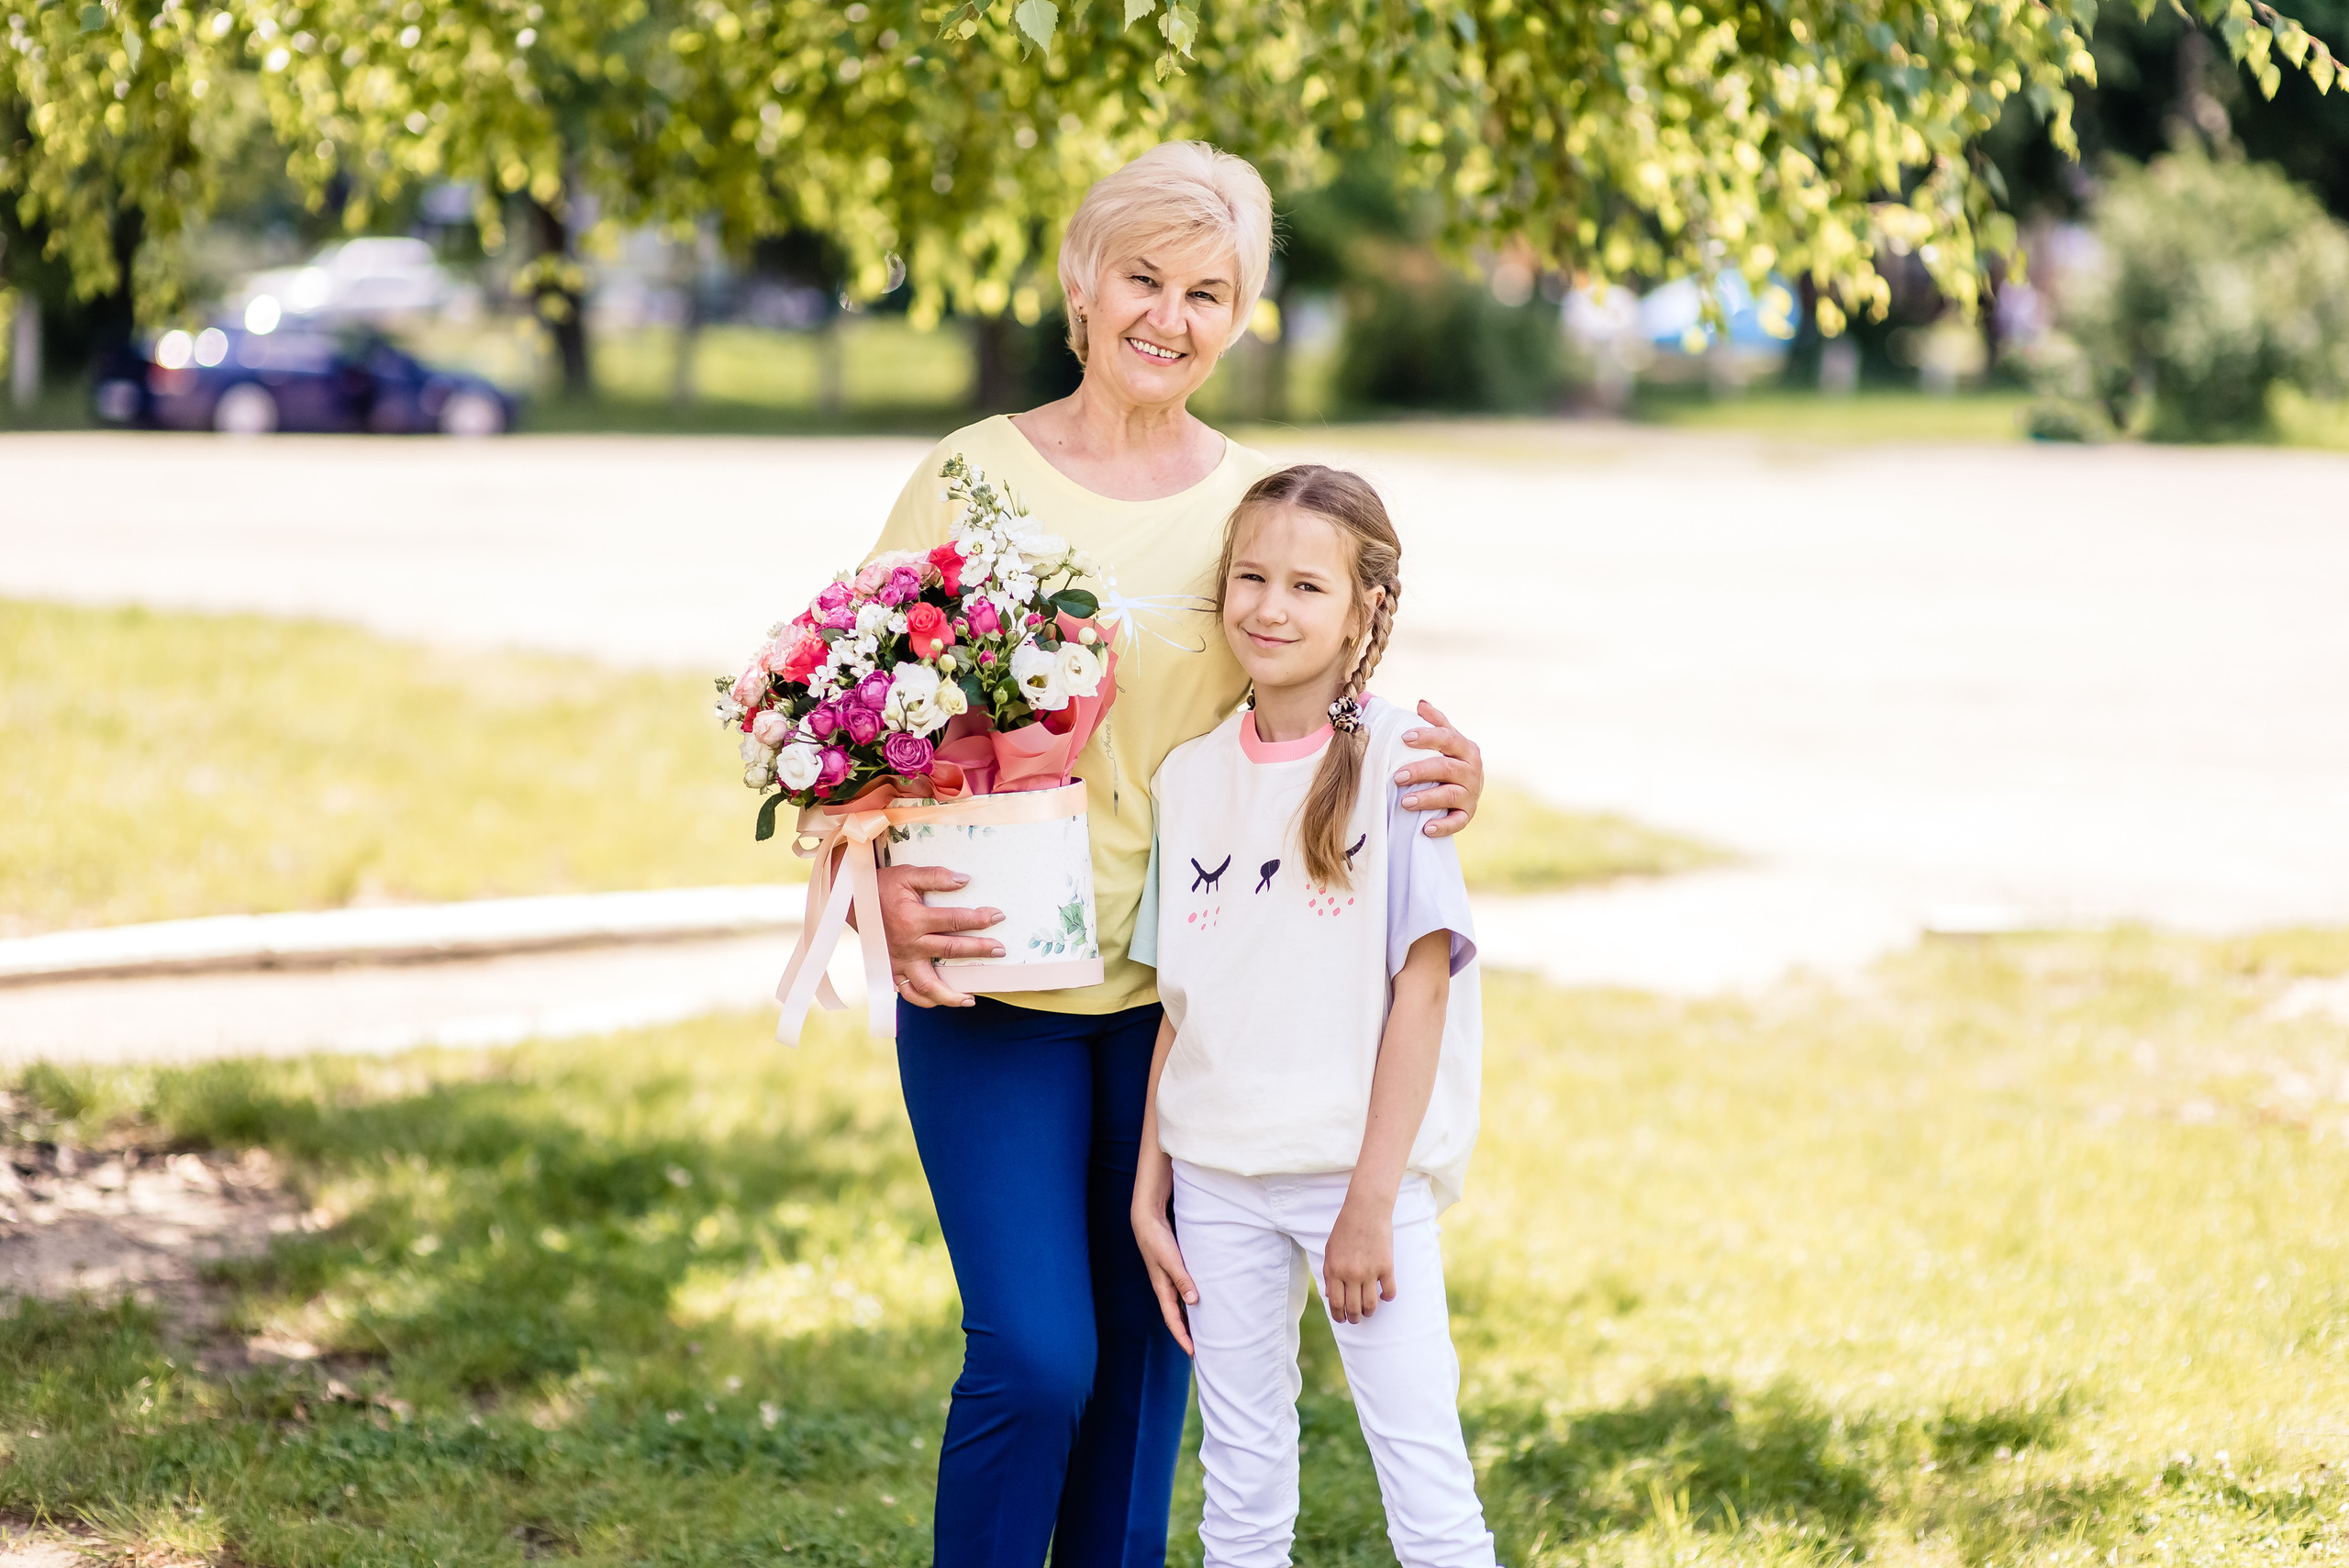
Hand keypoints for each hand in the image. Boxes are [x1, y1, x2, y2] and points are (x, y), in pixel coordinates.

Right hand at [876, 862, 1002, 1008]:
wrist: (851, 899)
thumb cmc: (882, 886)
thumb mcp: (907, 874)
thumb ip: (936, 876)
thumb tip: (965, 880)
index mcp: (913, 919)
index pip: (954, 920)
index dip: (979, 919)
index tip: (998, 917)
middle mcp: (907, 944)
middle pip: (949, 950)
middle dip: (978, 951)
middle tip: (1000, 951)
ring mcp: (898, 962)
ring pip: (927, 986)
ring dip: (950, 995)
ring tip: (971, 999)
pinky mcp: (891, 971)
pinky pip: (908, 993)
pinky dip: (925, 1001)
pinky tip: (943, 1001)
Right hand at [1131, 1205, 1198, 1353]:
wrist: (1148, 1221)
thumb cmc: (1157, 1240)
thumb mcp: (1171, 1260)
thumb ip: (1182, 1279)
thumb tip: (1193, 1301)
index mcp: (1163, 1289)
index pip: (1173, 1320)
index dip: (1182, 1338)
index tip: (1192, 1353)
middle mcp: (1166, 1288)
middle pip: (1177, 1318)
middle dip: (1186, 1335)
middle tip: (1201, 1350)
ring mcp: (1169, 1281)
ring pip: (1181, 1307)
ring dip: (1190, 1321)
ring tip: (1203, 1333)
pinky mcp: (1174, 1271)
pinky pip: (1183, 1294)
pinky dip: (1191, 1304)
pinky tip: (1200, 1305)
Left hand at [1322, 1195, 1395, 1324]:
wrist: (1366, 1210)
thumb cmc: (1345, 1228)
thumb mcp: (1330, 1250)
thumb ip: (1328, 1273)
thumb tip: (1330, 1296)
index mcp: (1334, 1270)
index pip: (1336, 1303)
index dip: (1339, 1316)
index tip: (1342, 1319)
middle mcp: (1351, 1274)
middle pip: (1353, 1309)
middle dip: (1354, 1318)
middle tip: (1356, 1319)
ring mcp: (1370, 1271)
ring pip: (1371, 1305)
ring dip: (1369, 1312)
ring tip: (1369, 1311)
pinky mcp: (1386, 1266)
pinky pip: (1389, 1292)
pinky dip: (1387, 1297)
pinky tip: (1384, 1296)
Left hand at [1395, 699, 1483, 838]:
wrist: (1468, 789)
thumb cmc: (1450, 759)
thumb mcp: (1446, 740)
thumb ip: (1435, 722)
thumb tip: (1421, 703)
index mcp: (1466, 748)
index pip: (1448, 738)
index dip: (1427, 737)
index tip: (1404, 738)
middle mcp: (1472, 770)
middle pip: (1446, 768)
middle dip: (1421, 771)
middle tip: (1397, 776)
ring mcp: (1471, 793)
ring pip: (1450, 795)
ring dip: (1427, 798)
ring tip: (1404, 802)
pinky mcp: (1468, 814)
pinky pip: (1458, 822)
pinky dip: (1443, 826)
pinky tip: (1426, 828)